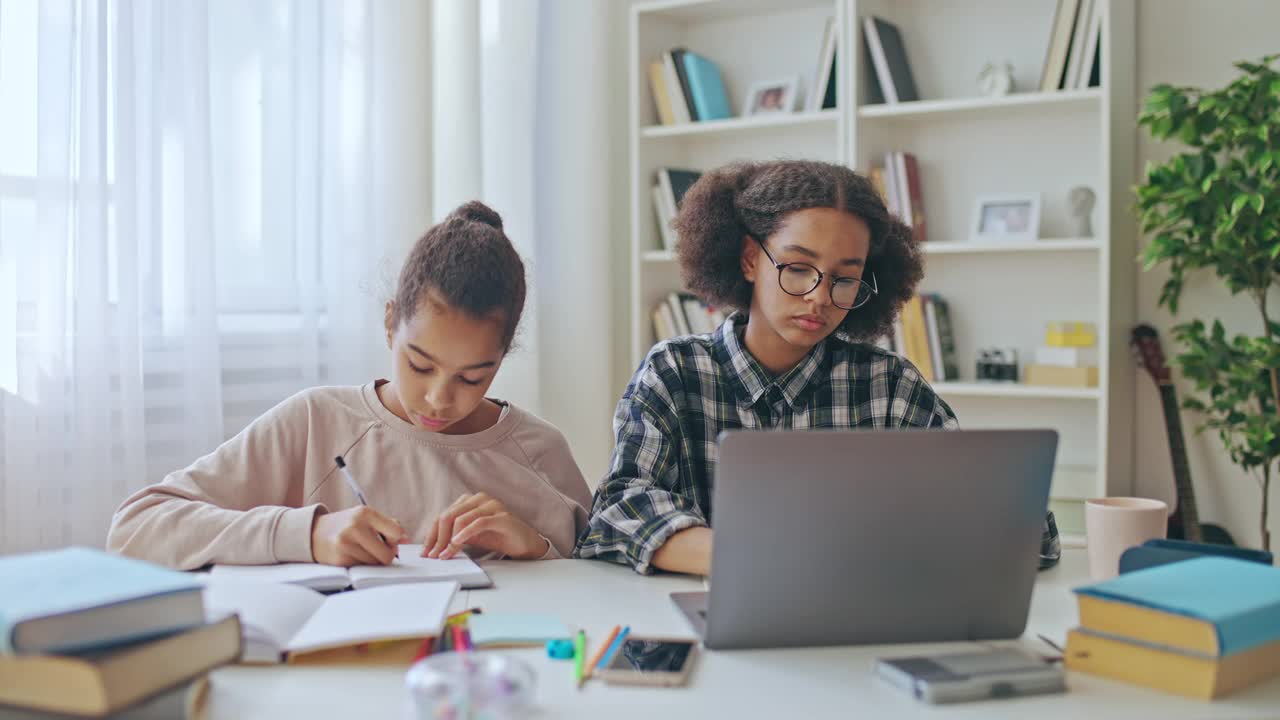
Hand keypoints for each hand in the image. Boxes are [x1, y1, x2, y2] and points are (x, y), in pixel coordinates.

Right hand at [310, 506, 405, 566]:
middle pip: (387, 554)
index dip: (396, 541)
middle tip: (378, 551)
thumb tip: (406, 540)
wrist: (314, 533)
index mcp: (365, 512)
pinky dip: (360, 564)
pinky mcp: (340, 558)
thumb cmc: (346, 525)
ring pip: (374, 564)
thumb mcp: (365, 517)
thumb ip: (388, 525)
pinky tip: (351, 555)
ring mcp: (346, 543)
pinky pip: (361, 568)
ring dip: (372, 561)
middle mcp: (355, 526)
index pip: (396, 532)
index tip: (389, 542)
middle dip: (386, 556)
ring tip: (361, 551)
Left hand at [422, 492, 548, 559]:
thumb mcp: (470, 536)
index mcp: (468, 501)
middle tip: (433, 556)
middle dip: (438, 538)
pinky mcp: (501, 516)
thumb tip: (432, 547)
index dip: (432, 535)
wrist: (523, 542)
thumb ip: (453, 536)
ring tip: (445, 555)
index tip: (425, 552)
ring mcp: (490, 505)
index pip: (443, 516)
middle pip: (448, 516)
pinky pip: (478, 522)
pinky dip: (465, 533)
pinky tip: (457, 543)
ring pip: (461, 519)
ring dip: (449, 540)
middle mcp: (478, 499)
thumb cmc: (497, 537)